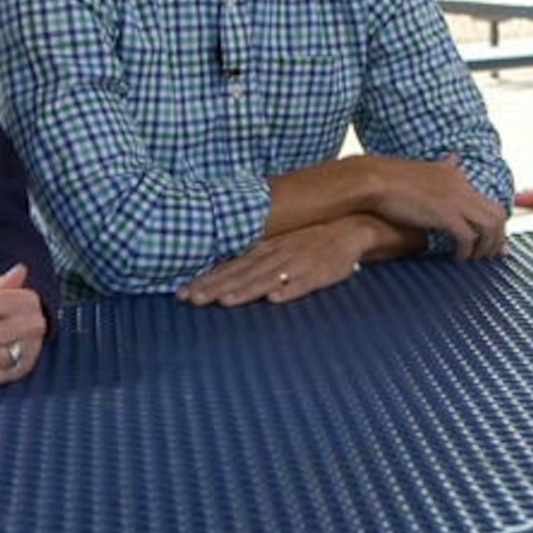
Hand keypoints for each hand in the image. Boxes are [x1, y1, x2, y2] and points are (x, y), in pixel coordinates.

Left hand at [181, 219, 376, 306]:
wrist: (347, 231)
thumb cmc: (308, 242)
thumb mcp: (277, 245)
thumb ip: (254, 259)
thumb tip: (223, 273)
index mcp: (263, 251)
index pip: (229, 268)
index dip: (206, 281)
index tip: (185, 294)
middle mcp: (275, 257)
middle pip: (241, 275)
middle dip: (215, 288)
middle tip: (192, 300)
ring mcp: (296, 265)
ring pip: (266, 280)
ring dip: (245, 291)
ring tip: (225, 302)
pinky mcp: (318, 274)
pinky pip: (301, 284)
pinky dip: (288, 290)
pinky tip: (274, 299)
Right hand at [372, 155, 509, 260]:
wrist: (372, 179)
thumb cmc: (390, 178)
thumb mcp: (425, 167)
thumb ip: (443, 166)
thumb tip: (455, 158)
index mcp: (457, 176)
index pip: (489, 202)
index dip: (495, 224)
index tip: (493, 241)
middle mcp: (462, 186)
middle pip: (498, 215)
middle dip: (498, 238)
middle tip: (489, 255)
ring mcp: (455, 200)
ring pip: (490, 227)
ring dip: (486, 247)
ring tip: (475, 260)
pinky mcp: (445, 215)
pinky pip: (468, 237)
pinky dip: (467, 251)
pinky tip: (458, 259)